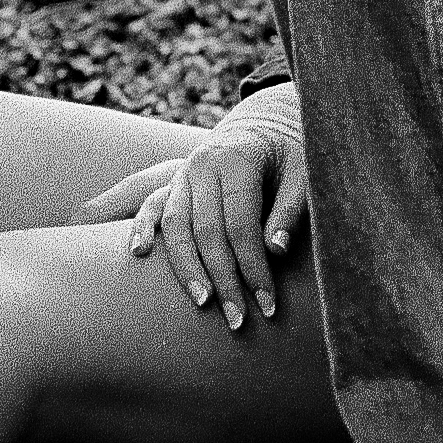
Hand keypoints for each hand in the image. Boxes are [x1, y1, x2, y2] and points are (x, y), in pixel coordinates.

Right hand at [76, 126, 309, 332]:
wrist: (265, 123)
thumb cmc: (290, 153)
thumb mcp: (304, 172)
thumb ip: (292, 209)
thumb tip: (275, 251)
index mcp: (237, 160)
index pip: (242, 226)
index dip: (254, 268)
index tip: (268, 305)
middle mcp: (204, 165)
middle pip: (207, 232)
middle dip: (223, 280)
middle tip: (237, 320)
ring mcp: (184, 173)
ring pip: (176, 225)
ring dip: (186, 268)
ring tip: (203, 302)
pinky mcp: (174, 182)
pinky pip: (152, 205)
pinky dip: (142, 228)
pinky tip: (138, 253)